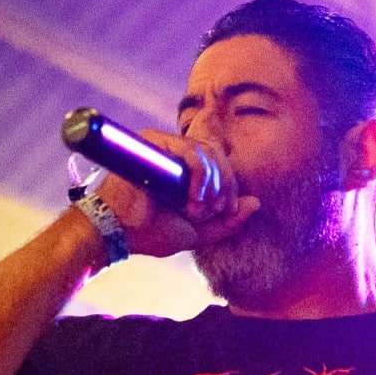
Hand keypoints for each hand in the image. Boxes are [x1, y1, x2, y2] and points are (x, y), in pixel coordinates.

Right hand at [93, 129, 259, 257]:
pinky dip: (200, 176)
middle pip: (219, 155)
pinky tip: (193, 199)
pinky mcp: (154, 141)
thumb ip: (227, 222)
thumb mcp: (199, 233)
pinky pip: (191, 150)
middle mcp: (178, 155)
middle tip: (212, 211)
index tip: (225, 211)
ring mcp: (166, 146)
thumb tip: (255, 202)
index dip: (230, 185)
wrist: (121, 233)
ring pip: (208, 152)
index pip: (221, 164)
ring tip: (196, 209)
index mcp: (187, 171)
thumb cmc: (151, 233)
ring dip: (211, 185)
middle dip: (224, 186)